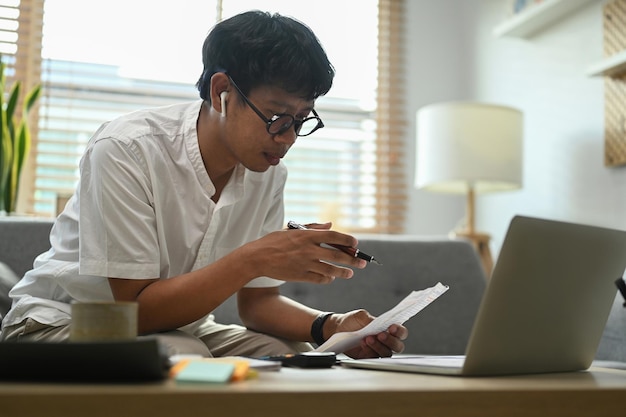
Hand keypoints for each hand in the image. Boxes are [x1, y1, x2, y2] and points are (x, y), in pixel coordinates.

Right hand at [243, 222, 366, 283]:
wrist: (257, 258)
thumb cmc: (273, 241)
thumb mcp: (292, 229)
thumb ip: (312, 227)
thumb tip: (330, 225)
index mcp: (307, 235)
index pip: (335, 237)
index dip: (348, 241)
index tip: (355, 244)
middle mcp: (309, 250)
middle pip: (338, 256)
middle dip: (353, 260)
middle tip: (362, 263)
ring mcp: (305, 264)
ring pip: (331, 270)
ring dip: (343, 272)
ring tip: (349, 273)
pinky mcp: (301, 276)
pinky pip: (320, 279)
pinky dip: (328, 278)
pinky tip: (331, 277)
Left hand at [329, 310, 407, 358]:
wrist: (338, 329)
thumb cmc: (353, 321)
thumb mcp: (361, 316)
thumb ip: (371, 320)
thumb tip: (377, 324)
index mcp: (388, 329)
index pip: (401, 332)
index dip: (399, 331)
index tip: (392, 328)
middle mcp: (386, 341)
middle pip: (398, 346)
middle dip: (390, 341)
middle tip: (381, 335)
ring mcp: (378, 350)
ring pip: (387, 353)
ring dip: (378, 346)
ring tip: (368, 338)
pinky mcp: (369, 357)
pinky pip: (374, 358)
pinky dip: (370, 351)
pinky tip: (363, 344)